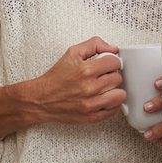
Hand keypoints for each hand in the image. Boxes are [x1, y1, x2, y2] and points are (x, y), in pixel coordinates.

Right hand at [0, 36, 125, 144]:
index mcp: (86, 70)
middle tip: (101, 76)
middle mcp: (90, 88)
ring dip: (114, 90)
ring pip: (120, 95)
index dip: (111, 62)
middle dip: (111, 75)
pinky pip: (114, 110)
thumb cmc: (56, 77)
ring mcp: (91, 104)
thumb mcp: (72, 53)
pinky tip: (103, 99)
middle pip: (118, 78)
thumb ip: (94, 45)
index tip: (105, 65)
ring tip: (104, 88)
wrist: (41, 99)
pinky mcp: (92, 117)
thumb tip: (113, 48)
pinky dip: (111, 104)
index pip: (115, 62)